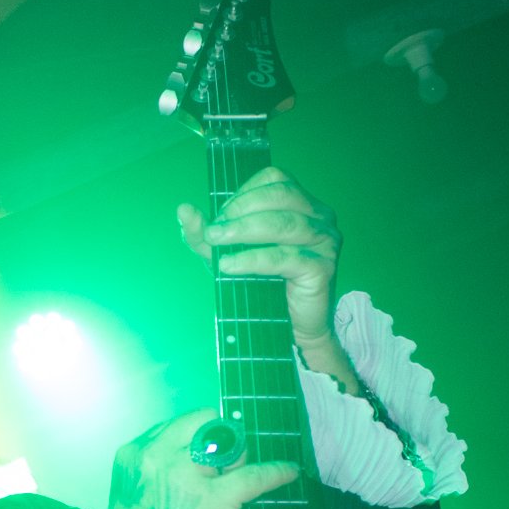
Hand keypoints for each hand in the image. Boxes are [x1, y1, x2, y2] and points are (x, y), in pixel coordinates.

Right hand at [93, 410, 299, 508]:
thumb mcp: (135, 495)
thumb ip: (159, 470)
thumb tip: (203, 457)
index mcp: (134, 455)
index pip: (179, 424)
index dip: (200, 436)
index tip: (211, 454)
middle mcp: (156, 457)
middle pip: (206, 423)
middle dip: (222, 440)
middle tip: (226, 468)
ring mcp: (186, 477)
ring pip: (230, 446)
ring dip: (240, 460)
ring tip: (236, 484)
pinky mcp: (215, 500)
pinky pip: (254, 475)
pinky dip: (275, 472)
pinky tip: (288, 472)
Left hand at [177, 164, 347, 360]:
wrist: (291, 329)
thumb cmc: (263, 287)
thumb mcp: (226, 255)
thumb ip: (204, 234)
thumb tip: (183, 209)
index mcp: (301, 203)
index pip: (274, 179)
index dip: (242, 193)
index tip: (219, 217)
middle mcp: (319, 216)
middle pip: (278, 195)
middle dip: (240, 209)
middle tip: (214, 231)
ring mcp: (325, 240)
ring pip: (282, 223)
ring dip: (244, 231)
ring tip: (217, 243)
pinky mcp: (322, 267)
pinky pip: (284, 257)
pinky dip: (253, 259)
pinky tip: (231, 265)